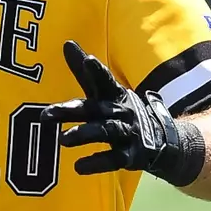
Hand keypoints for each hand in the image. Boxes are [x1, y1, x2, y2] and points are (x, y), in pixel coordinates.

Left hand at [42, 41, 204, 185]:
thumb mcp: (106, 92)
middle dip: (71, 110)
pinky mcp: (132, 155)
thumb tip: (66, 43)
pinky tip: (78, 167)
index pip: (104, 80)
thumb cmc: (122, 111)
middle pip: (94, 108)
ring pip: (105, 132)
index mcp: (114, 95)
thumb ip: (85, 73)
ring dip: (83, 135)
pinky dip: (97, 163)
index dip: (96, 70)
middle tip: (45, 114)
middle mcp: (121, 111)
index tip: (87, 59)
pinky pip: (113, 160)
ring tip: (62, 140)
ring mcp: (128, 133)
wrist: (165, 140)